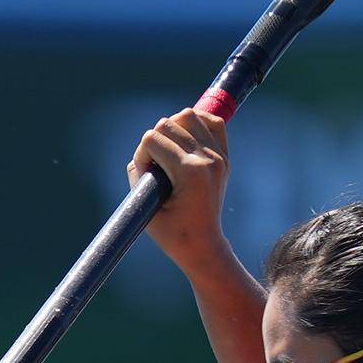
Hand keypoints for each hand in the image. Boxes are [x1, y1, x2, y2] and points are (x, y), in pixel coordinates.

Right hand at [133, 106, 231, 270]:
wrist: (202, 245)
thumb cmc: (171, 232)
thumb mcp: (144, 204)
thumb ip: (137, 172)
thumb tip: (145, 149)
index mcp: (190, 172)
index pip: (153, 139)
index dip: (141, 155)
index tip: (145, 175)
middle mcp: (208, 160)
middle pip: (169, 123)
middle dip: (154, 141)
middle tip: (155, 165)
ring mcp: (219, 157)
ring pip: (189, 116)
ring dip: (172, 128)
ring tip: (168, 150)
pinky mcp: (224, 157)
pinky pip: (212, 122)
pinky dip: (196, 123)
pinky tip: (185, 137)